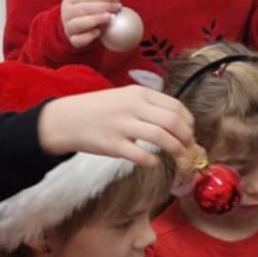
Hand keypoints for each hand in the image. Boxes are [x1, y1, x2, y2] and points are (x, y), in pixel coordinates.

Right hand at [37, 85, 194, 164]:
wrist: (67, 119)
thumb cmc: (99, 110)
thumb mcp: (125, 97)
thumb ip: (149, 106)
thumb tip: (177, 122)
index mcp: (139, 93)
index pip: (176, 107)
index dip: (189, 123)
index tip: (190, 134)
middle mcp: (133, 107)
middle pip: (173, 122)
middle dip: (187, 138)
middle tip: (189, 149)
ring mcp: (122, 125)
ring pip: (161, 137)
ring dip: (176, 150)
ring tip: (180, 158)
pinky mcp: (113, 145)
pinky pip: (141, 155)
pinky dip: (153, 161)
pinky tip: (154, 162)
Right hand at [60, 0, 122, 49]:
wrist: (77, 25)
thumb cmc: (89, 9)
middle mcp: (67, 12)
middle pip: (83, 9)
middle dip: (102, 7)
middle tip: (117, 7)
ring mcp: (68, 27)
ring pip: (78, 24)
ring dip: (95, 20)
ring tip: (109, 17)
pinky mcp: (72, 40)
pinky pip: (78, 39)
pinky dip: (88, 36)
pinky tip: (99, 32)